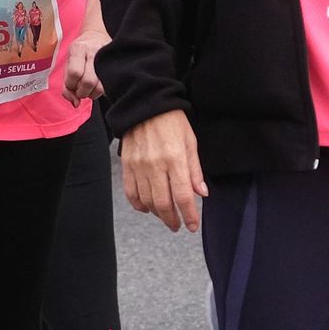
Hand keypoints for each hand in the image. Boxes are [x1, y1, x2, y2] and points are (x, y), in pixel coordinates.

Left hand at [62, 23, 107, 104]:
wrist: (96, 34)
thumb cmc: (79, 53)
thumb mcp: (67, 63)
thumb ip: (66, 86)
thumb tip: (75, 104)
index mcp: (78, 49)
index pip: (74, 73)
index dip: (71, 84)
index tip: (71, 84)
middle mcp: (93, 51)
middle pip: (88, 81)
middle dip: (82, 92)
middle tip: (81, 89)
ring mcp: (106, 58)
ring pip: (100, 86)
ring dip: (92, 94)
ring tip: (89, 88)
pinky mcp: (115, 64)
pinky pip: (108, 85)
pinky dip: (100, 91)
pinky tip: (97, 85)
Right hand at [121, 110, 208, 232]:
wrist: (145, 104)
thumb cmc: (172, 120)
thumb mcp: (190, 141)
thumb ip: (195, 170)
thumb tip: (201, 193)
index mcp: (175, 158)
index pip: (183, 196)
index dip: (189, 215)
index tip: (192, 226)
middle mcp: (155, 165)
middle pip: (163, 203)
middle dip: (172, 219)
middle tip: (178, 225)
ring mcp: (138, 166)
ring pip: (146, 201)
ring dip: (157, 214)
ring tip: (166, 216)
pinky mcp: (127, 165)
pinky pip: (131, 192)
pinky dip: (138, 204)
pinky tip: (147, 207)